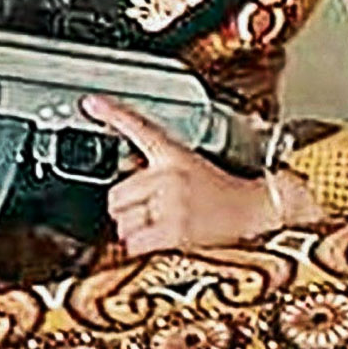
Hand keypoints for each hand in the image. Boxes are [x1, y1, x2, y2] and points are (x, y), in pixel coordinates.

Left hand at [82, 94, 286, 255]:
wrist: (256, 209)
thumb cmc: (223, 191)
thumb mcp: (189, 165)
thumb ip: (154, 167)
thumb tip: (123, 171)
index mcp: (173, 154)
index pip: (139, 128)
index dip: (113, 113)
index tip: (91, 102)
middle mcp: (169, 176)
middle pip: (116, 195)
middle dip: (126, 208)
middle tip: (148, 211)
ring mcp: (172, 203)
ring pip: (122, 222)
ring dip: (133, 229)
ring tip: (158, 226)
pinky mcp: (176, 231)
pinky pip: (134, 243)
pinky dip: (140, 247)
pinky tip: (158, 241)